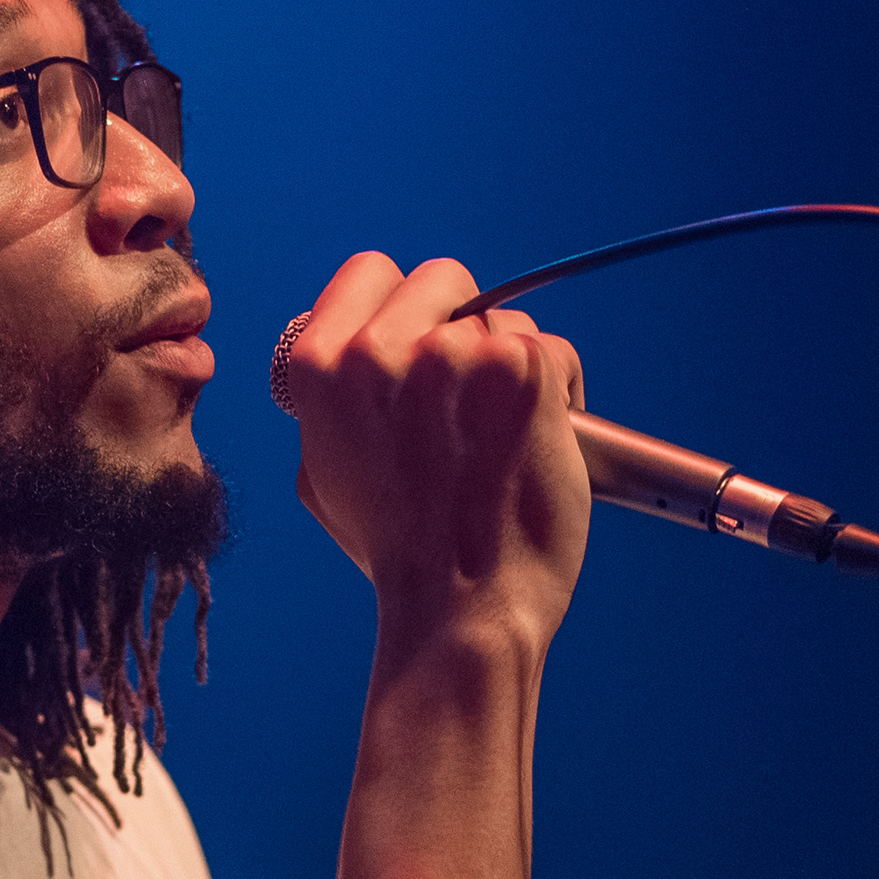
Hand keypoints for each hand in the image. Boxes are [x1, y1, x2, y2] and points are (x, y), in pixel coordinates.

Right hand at [286, 251, 589, 647]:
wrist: (458, 606)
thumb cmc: (397, 552)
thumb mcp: (323, 472)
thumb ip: (335, 401)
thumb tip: (350, 357)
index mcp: (320, 365)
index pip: (369, 272)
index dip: (400, 307)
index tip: (419, 345)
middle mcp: (380, 349)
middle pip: (442, 280)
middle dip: (462, 325)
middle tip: (470, 395)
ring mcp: (453, 355)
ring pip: (503, 317)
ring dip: (510, 364)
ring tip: (502, 435)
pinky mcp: (521, 370)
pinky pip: (552, 348)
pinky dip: (558, 389)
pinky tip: (541, 438)